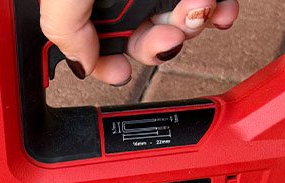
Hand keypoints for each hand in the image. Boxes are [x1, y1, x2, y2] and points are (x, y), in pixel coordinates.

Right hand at [40, 0, 239, 84]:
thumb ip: (63, 30)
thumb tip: (80, 65)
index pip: (92, 46)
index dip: (107, 66)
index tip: (121, 73)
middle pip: (142, 37)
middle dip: (159, 44)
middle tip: (167, 36)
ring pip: (179, 20)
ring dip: (192, 24)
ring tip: (197, 6)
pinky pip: (210, 0)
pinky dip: (219, 8)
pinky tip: (220, 8)